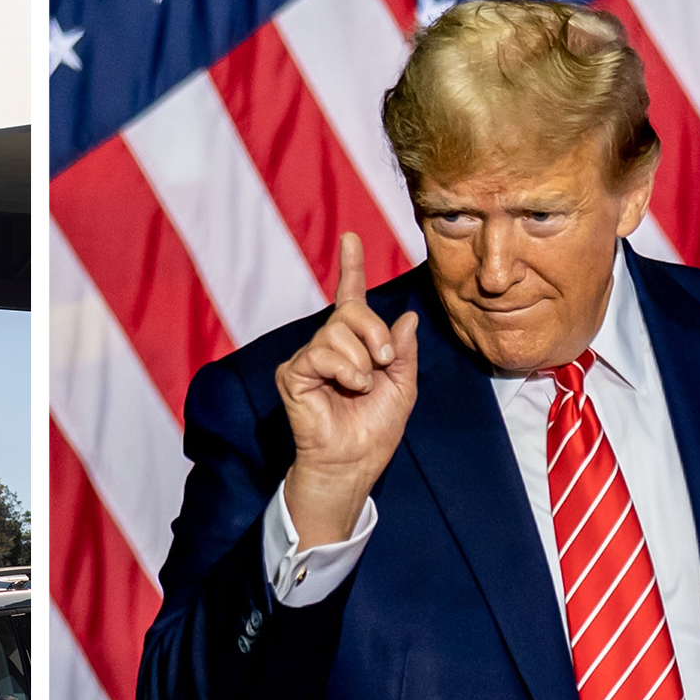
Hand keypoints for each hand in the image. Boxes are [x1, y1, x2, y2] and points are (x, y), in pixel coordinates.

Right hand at [274, 232, 419, 549]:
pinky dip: (345, 370)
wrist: (355, 461)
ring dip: (361, 362)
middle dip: (374, 333)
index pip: (350, 298)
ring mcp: (308, 358)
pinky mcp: (292, 374)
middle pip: (350, 312)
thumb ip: (402, 351)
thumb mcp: (402, 385)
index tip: (352, 238)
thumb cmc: (375, 429)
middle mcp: (328, 346)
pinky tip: (348, 388)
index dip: (351, 267)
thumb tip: (406, 318)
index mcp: (354, 345)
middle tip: (383, 361)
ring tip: (361, 386)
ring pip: (337, 332)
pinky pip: (321, 353)